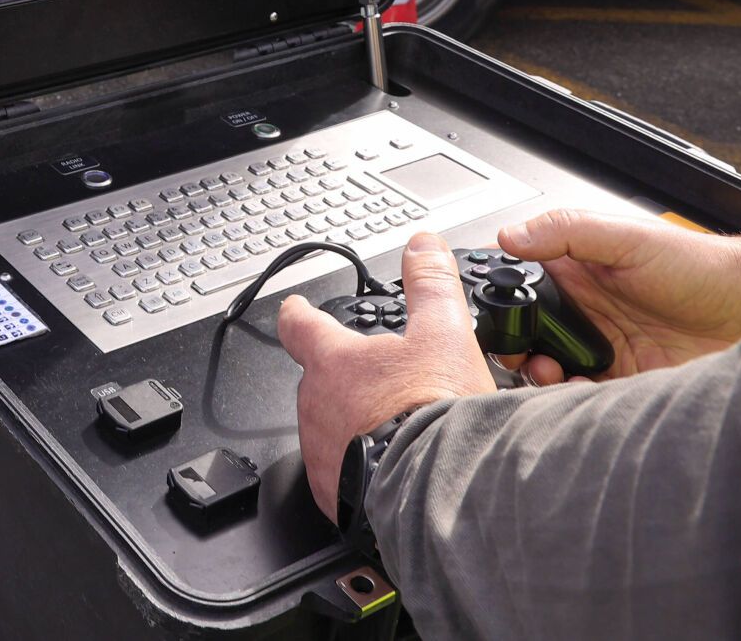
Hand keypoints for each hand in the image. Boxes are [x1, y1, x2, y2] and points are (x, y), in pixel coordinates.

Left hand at [277, 232, 494, 519]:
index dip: (298, 314)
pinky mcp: (334, 494)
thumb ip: (430, 286)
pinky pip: (341, 475)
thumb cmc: (435, 413)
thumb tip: (424, 247)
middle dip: (347, 381)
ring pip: (330, 429)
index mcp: (333, 361)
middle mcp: (315, 405)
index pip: (299, 326)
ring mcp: (320, 452)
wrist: (441, 488)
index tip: (296, 309)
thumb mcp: (444, 333)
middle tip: (385, 386)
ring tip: (398, 429)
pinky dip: (361, 469)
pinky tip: (392, 469)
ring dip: (355, 426)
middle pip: (321, 382)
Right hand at [497, 209, 740, 385]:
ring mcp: (600, 346)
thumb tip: (511, 234)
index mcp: (575, 272)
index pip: (520, 287)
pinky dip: (572, 397)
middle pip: (528, 335)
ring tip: (549, 371)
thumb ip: (567, 231)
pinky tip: (579, 388)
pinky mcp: (621, 380)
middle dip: (515, 348)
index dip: (501, 304)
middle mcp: (582, 311)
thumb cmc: (696, 266)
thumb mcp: (628, 238)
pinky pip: (582, 394)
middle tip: (522, 353)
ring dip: (540, 374)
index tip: (494, 319)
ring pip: (549, 368)